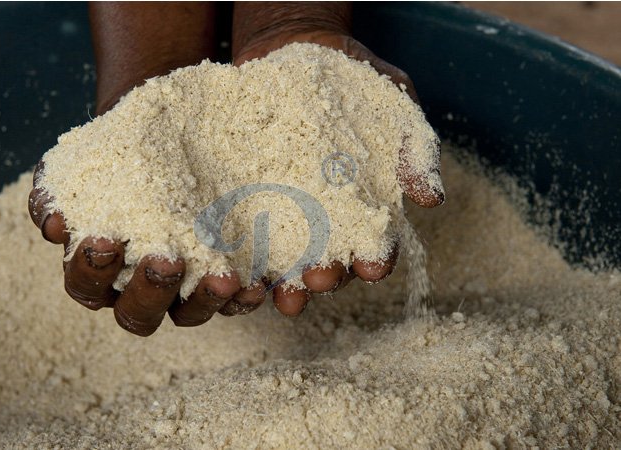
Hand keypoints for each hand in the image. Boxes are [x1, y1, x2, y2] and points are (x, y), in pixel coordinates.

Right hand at [28, 3, 263, 336]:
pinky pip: (241, 298)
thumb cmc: (124, 146)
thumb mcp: (88, 158)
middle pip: (140, 314)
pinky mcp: (229, 275)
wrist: (174, 126)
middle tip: (167, 258)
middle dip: (151, 291)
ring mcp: (187, 287)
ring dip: (209, 301)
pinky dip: (253, 294)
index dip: (92, 270)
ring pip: (194, 313)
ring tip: (226, 276)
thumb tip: (51, 224)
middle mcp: (143, 287)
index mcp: (102, 268)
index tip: (105, 239)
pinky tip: (264, 280)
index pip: (87, 285)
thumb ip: (60, 189)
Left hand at [231, 2, 443, 314]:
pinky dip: (244, 256)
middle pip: (330, 262)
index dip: (375, 258)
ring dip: (285, 282)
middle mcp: (326, 220)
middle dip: (326, 277)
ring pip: (286, 260)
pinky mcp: (250, 200)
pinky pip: (246, 235)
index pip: (375, 244)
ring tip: (280, 294)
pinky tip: (238, 268)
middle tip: (317, 281)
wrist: (295, 48)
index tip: (371, 266)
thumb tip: (431, 199)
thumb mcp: (393, 102)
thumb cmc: (354, 78)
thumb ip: (414, 148)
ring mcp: (285, 212)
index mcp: (365, 206)